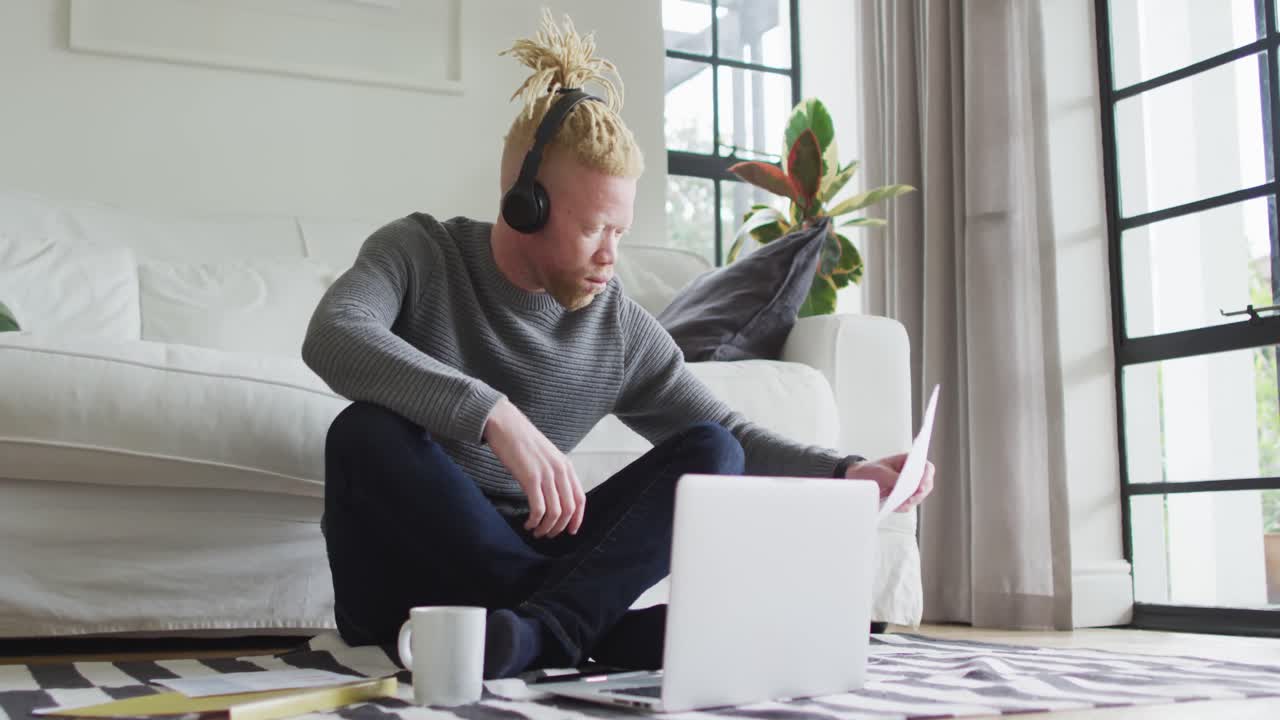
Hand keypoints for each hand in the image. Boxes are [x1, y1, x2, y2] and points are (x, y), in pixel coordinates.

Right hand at [483, 398, 585, 537]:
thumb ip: (554, 473)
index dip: (577, 519)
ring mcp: (546, 474)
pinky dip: (535, 521)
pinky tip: (528, 524)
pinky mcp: (530, 478)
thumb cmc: (522, 441)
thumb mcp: (546, 456)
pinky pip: (538, 508)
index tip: (570, 531)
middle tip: (548, 535)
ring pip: (555, 512)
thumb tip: (555, 497)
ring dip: (546, 528)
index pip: (580, 499)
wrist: (505, 424)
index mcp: (566, 466)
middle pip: (569, 509)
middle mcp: (560, 471)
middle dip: (559, 527)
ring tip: (536, 532)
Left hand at [845, 453, 934, 511]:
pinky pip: (908, 505)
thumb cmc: (872, 470)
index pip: (927, 468)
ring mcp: (911, 488)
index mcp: (911, 461)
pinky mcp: (904, 498)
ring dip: (911, 501)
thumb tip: (904, 485)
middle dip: (919, 493)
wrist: (861, 479)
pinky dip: (902, 507)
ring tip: (900, 504)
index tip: (920, 486)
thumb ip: (893, 477)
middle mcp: (914, 475)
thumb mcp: (880, 472)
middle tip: (911, 498)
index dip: (927, 477)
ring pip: (918, 497)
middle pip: (926, 485)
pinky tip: (895, 507)